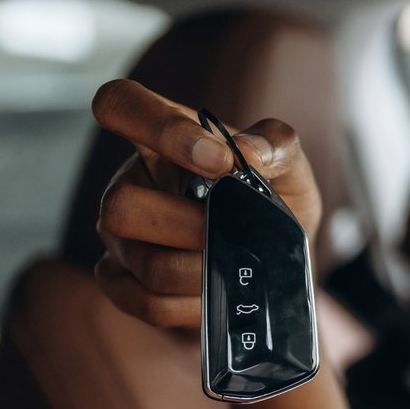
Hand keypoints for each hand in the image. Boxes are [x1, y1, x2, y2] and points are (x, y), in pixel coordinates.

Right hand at [89, 78, 322, 326]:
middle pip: (121, 207)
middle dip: (191, 228)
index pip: (120, 103)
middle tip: (236, 233)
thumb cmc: (273, 202)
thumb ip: (275, 145)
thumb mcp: (290, 167)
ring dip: (203, 271)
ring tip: (235, 263)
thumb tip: (247, 152)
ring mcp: (119, 237)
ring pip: (144, 263)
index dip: (159, 130)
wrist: (277, 265)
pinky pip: (146, 303)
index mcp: (162, 139)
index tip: (220, 161)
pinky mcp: (122, 282)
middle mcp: (130, 183)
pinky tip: (215, 290)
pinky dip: (192, 305)